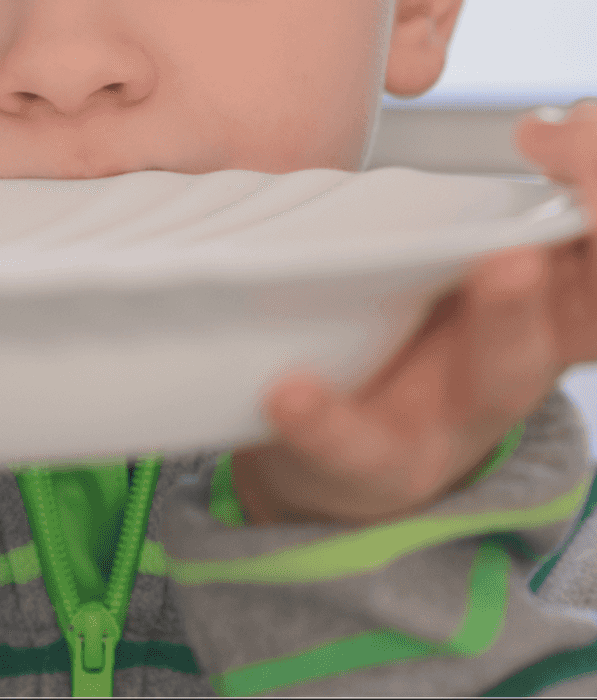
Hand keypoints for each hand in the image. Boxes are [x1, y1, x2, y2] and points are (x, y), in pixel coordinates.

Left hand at [231, 100, 596, 525]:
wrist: (324, 464)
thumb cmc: (387, 342)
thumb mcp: (432, 272)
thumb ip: (453, 211)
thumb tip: (446, 92)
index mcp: (541, 305)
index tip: (565, 133)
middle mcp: (518, 361)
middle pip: (590, 307)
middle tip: (568, 201)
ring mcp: (454, 423)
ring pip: (502, 378)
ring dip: (508, 320)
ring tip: (508, 267)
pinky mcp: (374, 469)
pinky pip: (357, 448)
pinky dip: (326, 421)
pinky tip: (292, 393)